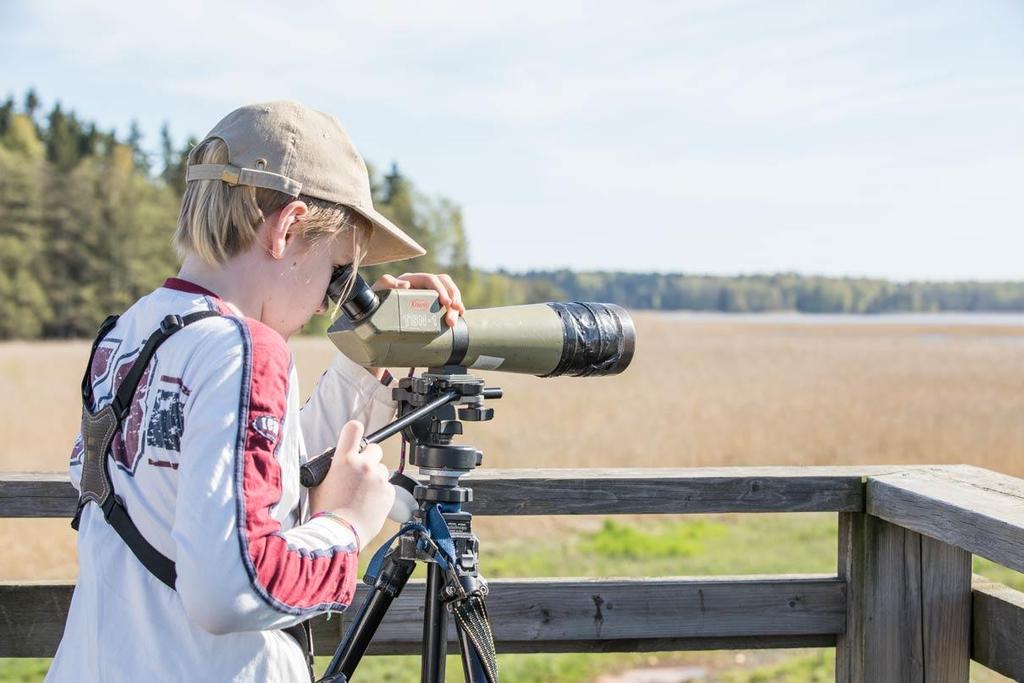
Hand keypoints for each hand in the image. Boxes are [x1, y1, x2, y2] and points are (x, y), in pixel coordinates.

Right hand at [308, 420, 394, 550]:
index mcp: (345, 460)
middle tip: (359, 471)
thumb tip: (333, 456)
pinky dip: (380, 491)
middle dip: (368, 457)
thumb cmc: (326, 511)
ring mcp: (379, 479)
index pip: (354, 429)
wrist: (339, 533)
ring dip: (374, 475)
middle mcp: (365, 465)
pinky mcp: (389, 492)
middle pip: (374, 448)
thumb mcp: (318, 482)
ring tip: (362, 492)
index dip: (354, 431)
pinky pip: (386, 485)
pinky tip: (368, 502)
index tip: (354, 438)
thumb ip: (327, 465)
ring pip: (381, 468)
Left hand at [372, 272, 465, 327]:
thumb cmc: (374, 306)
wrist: (372, 323)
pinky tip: (459, 316)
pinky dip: (455, 308)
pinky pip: (447, 302)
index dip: (441, 289)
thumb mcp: (377, 294)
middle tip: (454, 314)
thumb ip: (385, 285)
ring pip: (449, 292)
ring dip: (456, 303)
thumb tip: (404, 284)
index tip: (445, 303)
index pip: (431, 279)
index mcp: (410, 280)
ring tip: (456, 319)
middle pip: (444, 284)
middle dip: (453, 297)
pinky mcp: (431, 306)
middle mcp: (420, 285)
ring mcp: (427, 295)